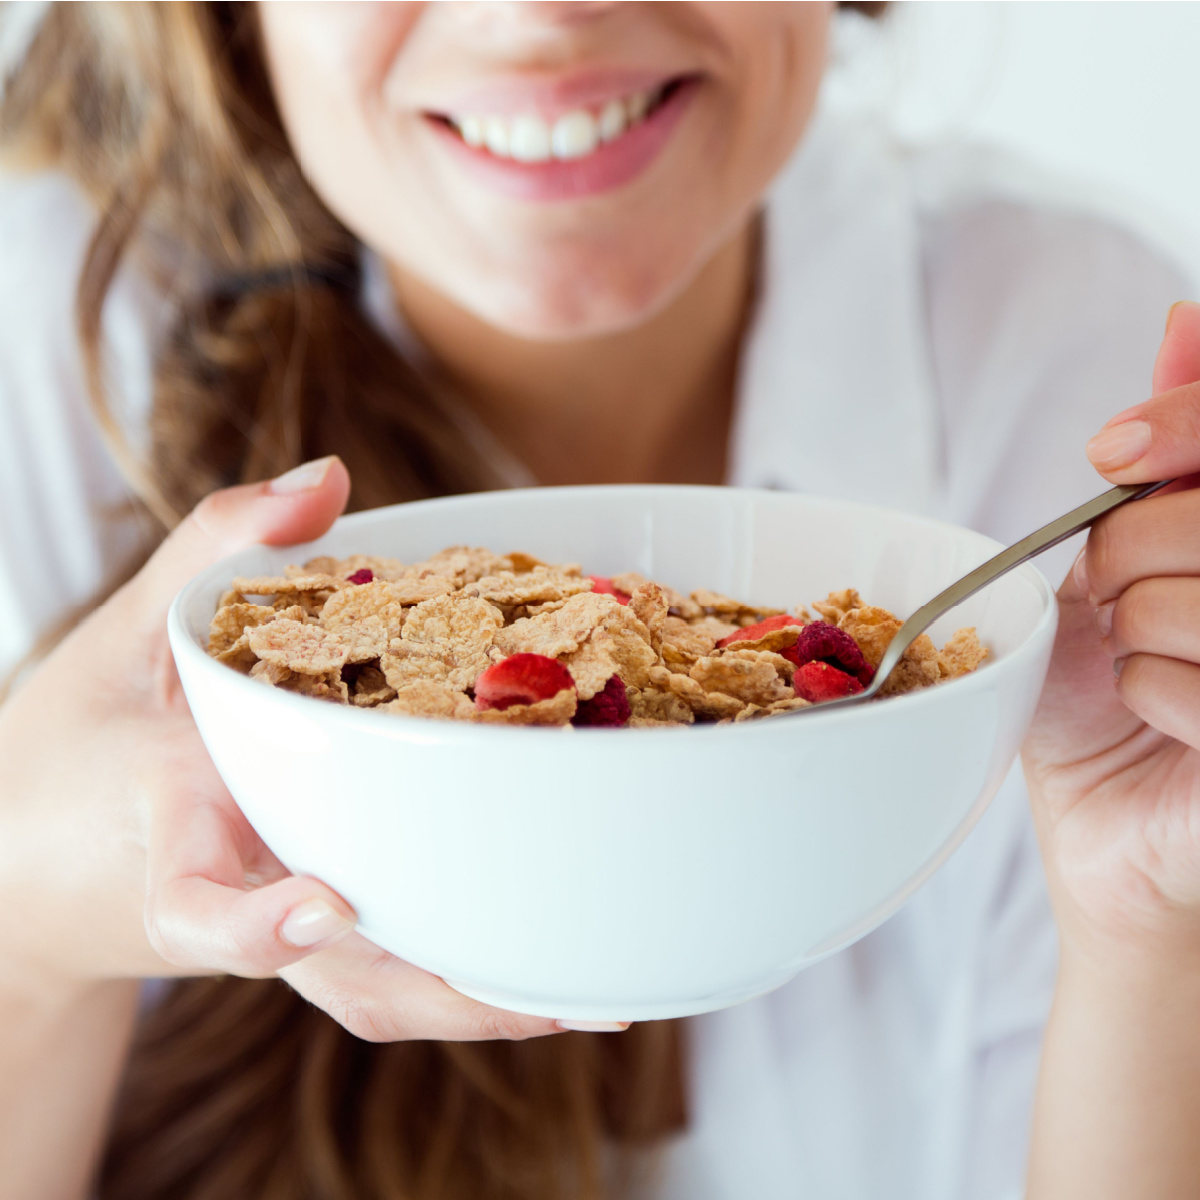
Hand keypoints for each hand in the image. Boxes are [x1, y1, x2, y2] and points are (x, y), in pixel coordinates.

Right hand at [0, 457, 566, 1040]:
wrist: (41, 844)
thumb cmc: (83, 744)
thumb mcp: (127, 633)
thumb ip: (216, 549)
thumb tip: (330, 478)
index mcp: (172, 835)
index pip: (194, 904)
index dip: (255, 923)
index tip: (324, 905)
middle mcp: (240, 897)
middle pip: (337, 979)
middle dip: (448, 994)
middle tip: (566, 996)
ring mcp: (280, 921)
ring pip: (380, 989)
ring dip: (483, 1001)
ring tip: (600, 997)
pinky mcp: (311, 923)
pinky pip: (390, 958)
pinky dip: (467, 961)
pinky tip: (552, 958)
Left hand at [1023, 302, 1199, 968]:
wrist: (1112, 814)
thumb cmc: (1110, 684)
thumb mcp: (1119, 555)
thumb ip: (1173, 451)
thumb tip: (1189, 320)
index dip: (1182, 422)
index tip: (1111, 453)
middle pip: (1192, 518)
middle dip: (1125, 558)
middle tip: (1121, 603)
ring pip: (1187, 602)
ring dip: (1132, 636)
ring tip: (1143, 662)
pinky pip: (1194, 686)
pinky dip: (1148, 698)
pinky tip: (1163, 721)